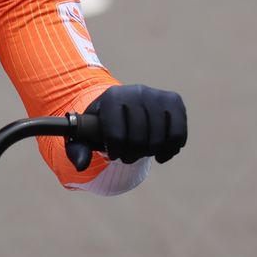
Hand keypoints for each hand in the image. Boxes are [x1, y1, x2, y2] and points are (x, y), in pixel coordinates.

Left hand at [68, 84, 187, 167]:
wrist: (121, 104)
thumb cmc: (101, 123)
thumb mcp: (85, 134)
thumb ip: (78, 149)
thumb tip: (81, 165)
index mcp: (111, 97)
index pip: (116, 135)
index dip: (115, 152)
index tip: (113, 154)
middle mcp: (135, 91)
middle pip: (139, 138)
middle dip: (132, 154)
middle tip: (127, 156)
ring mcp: (156, 95)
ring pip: (159, 138)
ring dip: (150, 153)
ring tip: (141, 151)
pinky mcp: (174, 101)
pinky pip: (178, 134)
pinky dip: (170, 149)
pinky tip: (160, 153)